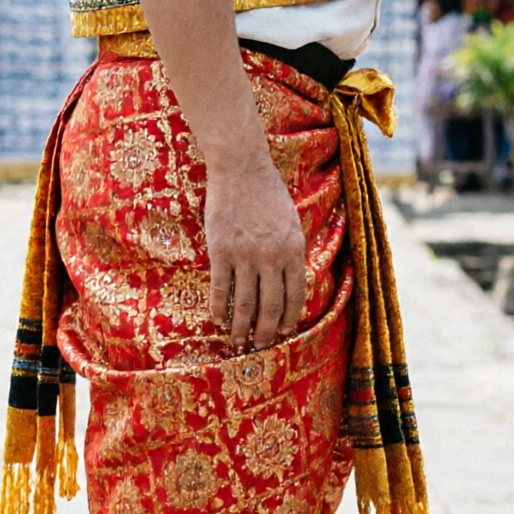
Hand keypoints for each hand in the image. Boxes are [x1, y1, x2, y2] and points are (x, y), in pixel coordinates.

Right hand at [204, 157, 306, 350]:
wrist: (241, 168)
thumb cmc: (268, 192)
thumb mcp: (291, 222)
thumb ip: (292, 251)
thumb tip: (290, 281)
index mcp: (293, 250)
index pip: (295, 295)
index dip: (289, 317)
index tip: (283, 331)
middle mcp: (272, 257)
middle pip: (271, 305)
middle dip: (266, 331)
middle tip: (261, 345)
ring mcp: (245, 255)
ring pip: (245, 303)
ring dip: (242, 327)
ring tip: (239, 341)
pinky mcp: (221, 251)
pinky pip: (221, 288)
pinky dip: (220, 308)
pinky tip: (218, 320)